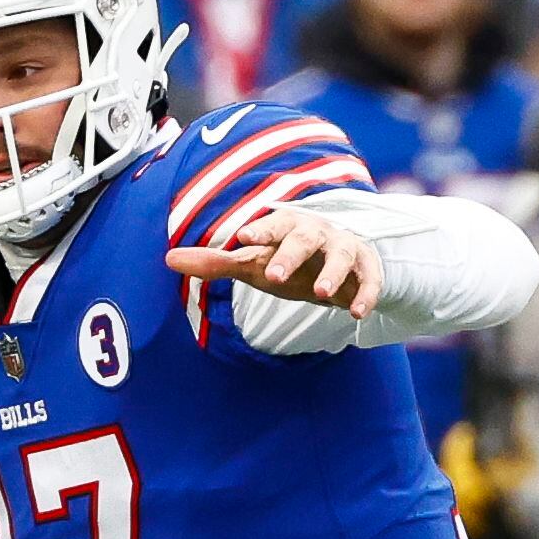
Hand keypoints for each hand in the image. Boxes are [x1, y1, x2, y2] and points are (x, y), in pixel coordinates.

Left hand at [164, 207, 381, 318]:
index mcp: (286, 226)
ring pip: (341, 254)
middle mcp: (316, 232)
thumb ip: (216, 264)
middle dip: (290, 254)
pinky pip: (370, 279)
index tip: (243, 240)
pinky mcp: (367, 269)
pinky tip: (357, 314)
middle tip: (273, 275)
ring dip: (332, 272)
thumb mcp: (253, 264)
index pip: (272, 224)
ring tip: (322, 294)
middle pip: (304, 236)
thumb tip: (168, 259)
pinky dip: (365, 294)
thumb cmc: (289, 262)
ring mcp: (344, 249)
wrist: (340, 268)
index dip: (260, 231)